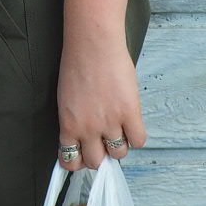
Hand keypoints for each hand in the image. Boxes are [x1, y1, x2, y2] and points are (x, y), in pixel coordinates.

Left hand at [57, 32, 145, 169]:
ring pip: (118, 154)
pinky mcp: (130, 112)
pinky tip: (132, 124)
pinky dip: (136, 136)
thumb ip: (75, 120)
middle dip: (99, 154)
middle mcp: (88, 129)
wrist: (93, 43)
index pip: (71, 160)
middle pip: (96, 162)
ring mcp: (110, 122)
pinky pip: (138, 140)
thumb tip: (83, 136)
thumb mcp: (66, 98)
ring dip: (118, 145)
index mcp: (68, 125)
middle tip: (102, 141)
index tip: (83, 154)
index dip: (78, 160)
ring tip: (118, 129)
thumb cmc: (76, 64)